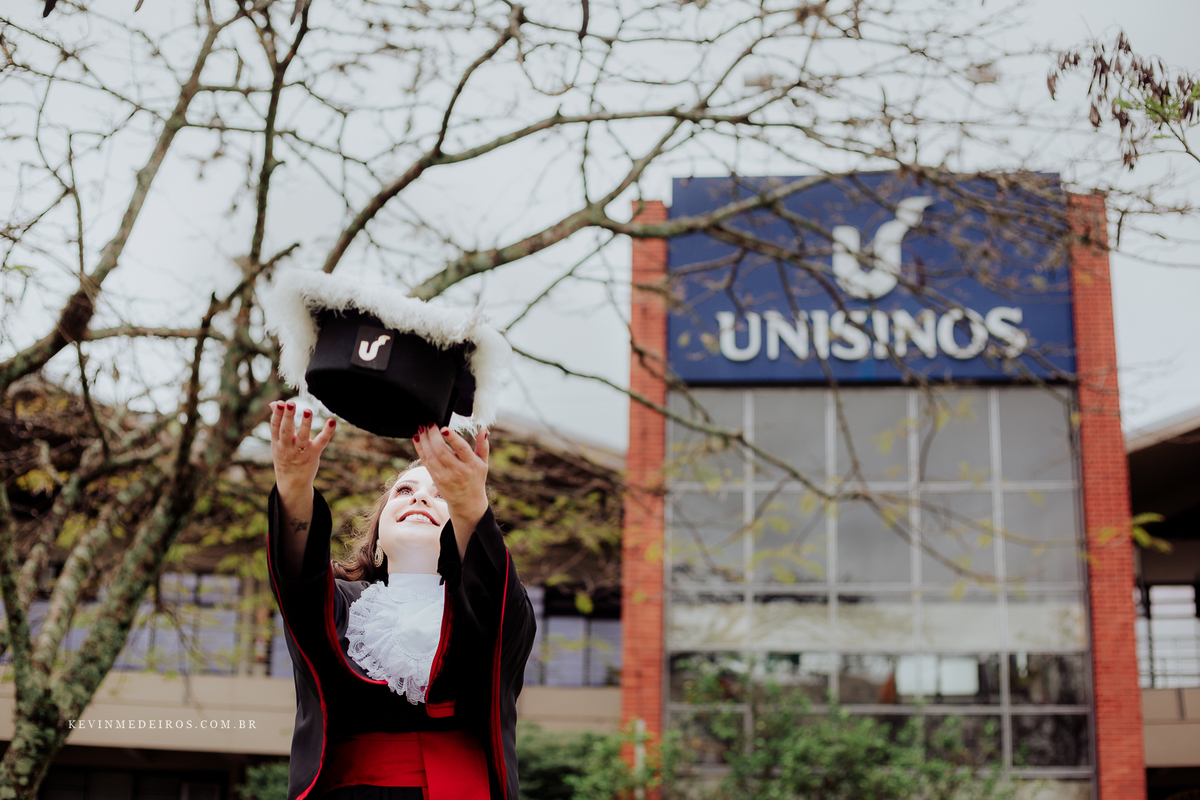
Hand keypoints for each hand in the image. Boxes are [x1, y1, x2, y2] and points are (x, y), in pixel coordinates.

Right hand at [269, 400, 335, 493]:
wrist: (292, 482)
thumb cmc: (285, 456)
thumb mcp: (277, 441)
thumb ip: (277, 423)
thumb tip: (273, 404)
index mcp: (277, 442)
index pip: (275, 427)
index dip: (276, 415)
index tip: (279, 403)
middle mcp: (287, 447)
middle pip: (286, 431)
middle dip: (288, 417)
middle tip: (290, 403)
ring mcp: (300, 452)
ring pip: (302, 437)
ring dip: (305, 424)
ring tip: (308, 411)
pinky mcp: (313, 454)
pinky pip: (321, 442)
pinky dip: (327, 432)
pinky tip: (332, 421)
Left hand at [413, 424, 489, 556]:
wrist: (467, 502)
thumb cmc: (476, 478)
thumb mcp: (483, 463)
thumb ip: (483, 446)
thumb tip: (483, 429)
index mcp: (471, 464)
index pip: (461, 449)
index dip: (452, 439)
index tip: (443, 428)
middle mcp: (458, 471)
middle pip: (442, 451)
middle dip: (433, 435)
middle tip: (429, 423)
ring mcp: (445, 476)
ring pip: (431, 456)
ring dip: (424, 440)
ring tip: (421, 427)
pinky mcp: (435, 478)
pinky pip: (425, 461)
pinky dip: (420, 449)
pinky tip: (417, 438)